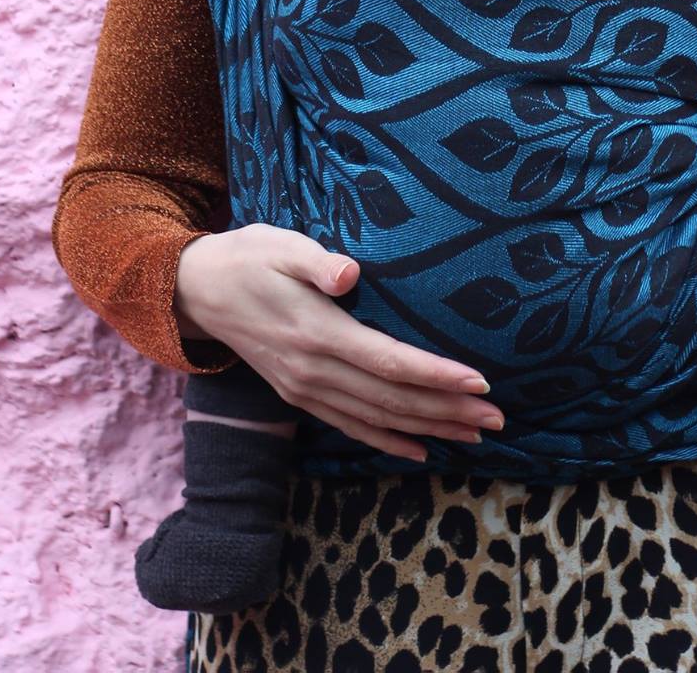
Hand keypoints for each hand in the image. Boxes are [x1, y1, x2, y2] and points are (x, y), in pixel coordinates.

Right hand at [174, 224, 503, 462]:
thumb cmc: (249, 257)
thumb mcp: (280, 245)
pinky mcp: (299, 394)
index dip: (435, 375)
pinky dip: (387, 440)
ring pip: (377, 417)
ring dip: (428, 428)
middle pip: (392, 398)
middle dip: (447, 410)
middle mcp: (313, 371)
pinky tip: (419, 450)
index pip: (388, 361)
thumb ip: (316, 261)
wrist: (198, 290)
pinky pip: (350, 425)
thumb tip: (349, 273)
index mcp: (317, 332)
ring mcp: (305, 388)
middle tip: (497, 418)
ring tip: (474, 436)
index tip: (479, 382)